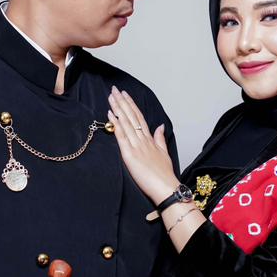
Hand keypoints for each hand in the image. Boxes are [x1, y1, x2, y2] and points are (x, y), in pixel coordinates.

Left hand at [108, 87, 177, 205]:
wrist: (166, 187)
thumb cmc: (165, 175)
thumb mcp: (164, 153)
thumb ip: (160, 139)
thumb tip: (160, 126)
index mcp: (150, 139)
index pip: (139, 117)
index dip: (131, 105)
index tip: (125, 95)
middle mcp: (143, 139)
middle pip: (131, 116)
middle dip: (122, 102)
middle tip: (114, 89)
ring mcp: (136, 146)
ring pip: (126, 122)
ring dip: (117, 108)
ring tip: (111, 97)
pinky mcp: (130, 154)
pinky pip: (121, 136)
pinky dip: (116, 124)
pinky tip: (111, 114)